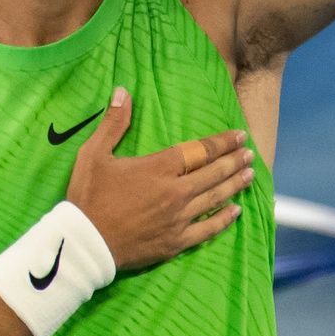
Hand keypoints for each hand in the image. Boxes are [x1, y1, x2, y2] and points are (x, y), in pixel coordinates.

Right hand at [66, 88, 252, 270]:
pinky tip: (236, 211)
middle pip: (213, 173)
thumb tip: (122, 91)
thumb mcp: (94, 154)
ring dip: (234, 185)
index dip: (221, 142)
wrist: (84, 244)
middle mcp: (175, 192)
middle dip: (234, 160)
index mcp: (159, 168)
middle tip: (249, 153)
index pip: (199, 150)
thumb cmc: (88, 197)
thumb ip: (113, 123)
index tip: (239, 135)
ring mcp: (178, 219)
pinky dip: (224, 219)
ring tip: (250, 174)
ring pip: (215, 198)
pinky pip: (208, 229)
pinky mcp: (176, 242)